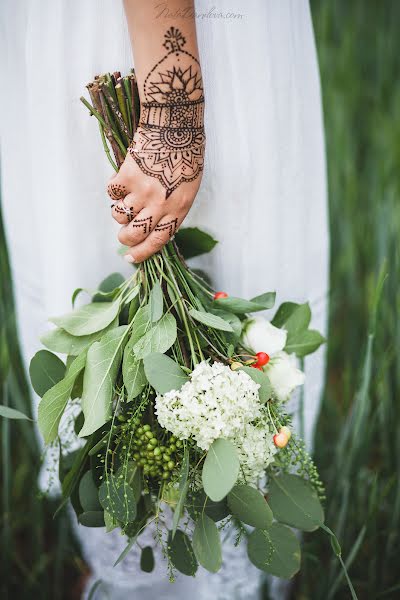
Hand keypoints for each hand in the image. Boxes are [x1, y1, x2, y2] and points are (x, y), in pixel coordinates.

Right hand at [107, 23, 204, 262]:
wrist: (175, 123)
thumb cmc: (187, 154)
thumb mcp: (189, 188)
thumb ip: (173, 209)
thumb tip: (154, 227)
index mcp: (178, 208)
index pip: (158, 241)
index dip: (142, 253)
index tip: (131, 257)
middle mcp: (159, 203)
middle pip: (135, 234)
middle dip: (126, 239)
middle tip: (124, 236)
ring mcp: (141, 190)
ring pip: (120, 216)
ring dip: (120, 214)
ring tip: (126, 203)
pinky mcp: (126, 175)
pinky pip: (112, 193)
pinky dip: (114, 191)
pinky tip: (123, 181)